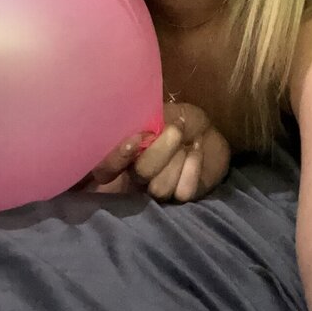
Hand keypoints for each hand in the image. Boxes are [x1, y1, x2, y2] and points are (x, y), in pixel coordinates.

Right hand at [83, 102, 230, 202]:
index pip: (103, 170)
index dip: (115, 159)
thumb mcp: (159, 112)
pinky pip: (183, 192)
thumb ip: (141, 123)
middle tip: (176, 129)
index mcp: (122, 157)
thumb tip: (134, 128)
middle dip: (160, 151)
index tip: (137, 138)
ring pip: (159, 188)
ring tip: (187, 142)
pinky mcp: (179, 197)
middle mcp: (134, 178)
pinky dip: (193, 166)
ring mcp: (157, 190)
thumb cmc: (178, 118)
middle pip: (138, 175)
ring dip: (178, 158)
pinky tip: (196, 149)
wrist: (208, 128)